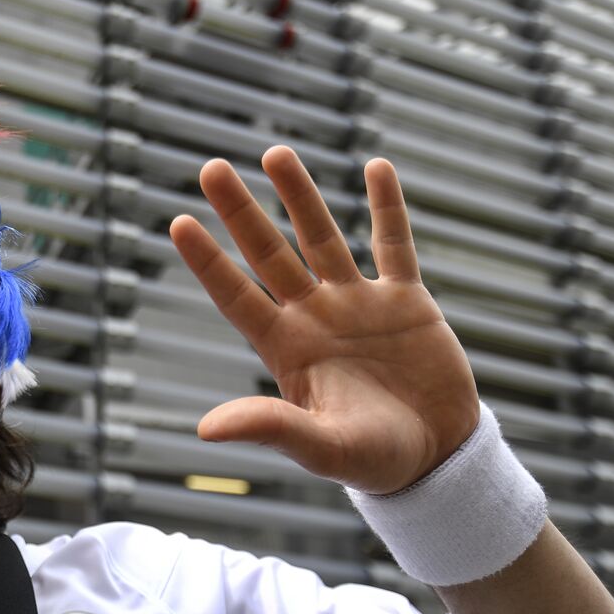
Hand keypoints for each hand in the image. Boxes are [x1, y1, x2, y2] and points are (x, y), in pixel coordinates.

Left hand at [169, 146, 479, 494]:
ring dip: (300, 196)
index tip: (178, 222)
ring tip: (275, 152)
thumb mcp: (320, 448)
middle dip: (240, 212)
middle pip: (269, 253)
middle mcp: (314, 317)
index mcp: (286, 348)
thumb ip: (271, 428)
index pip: (236, 295)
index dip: (208, 261)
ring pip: (323, 238)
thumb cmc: (372, 461)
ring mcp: (358, 304)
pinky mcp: (405, 301)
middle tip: (211, 167)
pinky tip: (375, 167)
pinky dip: (387, 208)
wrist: (435, 459)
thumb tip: (205, 430)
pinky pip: (394, 245)